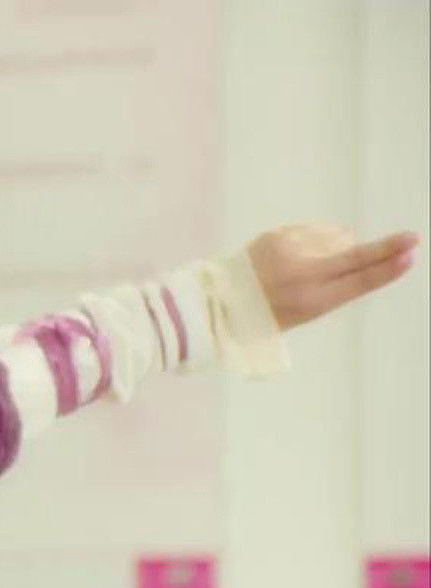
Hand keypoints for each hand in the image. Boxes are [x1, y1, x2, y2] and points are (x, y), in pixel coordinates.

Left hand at [249, 224, 418, 329]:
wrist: (219, 301)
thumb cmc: (268, 312)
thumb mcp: (304, 312)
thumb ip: (332, 284)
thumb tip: (350, 242)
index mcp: (311, 302)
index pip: (356, 282)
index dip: (385, 269)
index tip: (409, 256)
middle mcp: (300, 274)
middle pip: (353, 255)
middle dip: (385, 248)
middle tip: (411, 239)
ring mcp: (286, 251)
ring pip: (334, 238)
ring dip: (335, 245)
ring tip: (306, 267)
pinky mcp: (275, 235)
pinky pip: (311, 230)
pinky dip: (313, 239)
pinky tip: (294, 255)